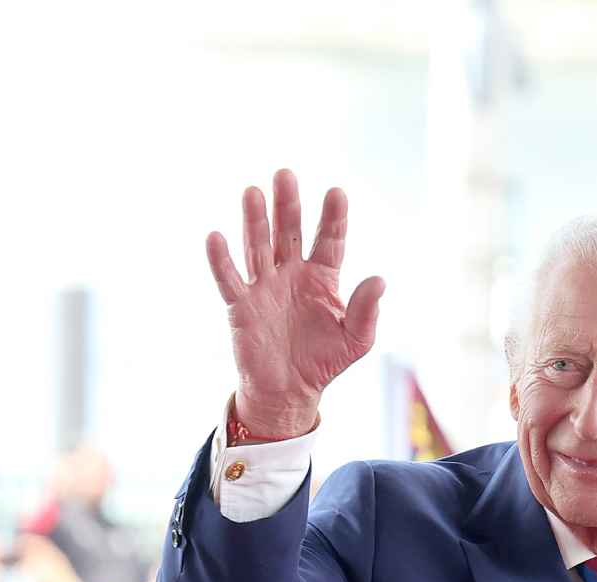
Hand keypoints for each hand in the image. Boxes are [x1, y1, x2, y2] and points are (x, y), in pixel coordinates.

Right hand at [205, 168, 383, 437]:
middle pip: (288, 232)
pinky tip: (217, 238)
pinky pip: (229, 279)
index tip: (337, 193)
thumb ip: (366, 311)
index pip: (329, 240)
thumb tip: (379, 280)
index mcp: (322, 277)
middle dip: (287, 205)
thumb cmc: (324, 361)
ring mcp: (264, 286)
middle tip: (285, 175)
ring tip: (253, 193)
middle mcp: (291, 273)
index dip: (332, 217)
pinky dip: (221, 260)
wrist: (290, 391)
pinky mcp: (241, 305)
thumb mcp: (355, 340)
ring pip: (258, 246)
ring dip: (254, 221)